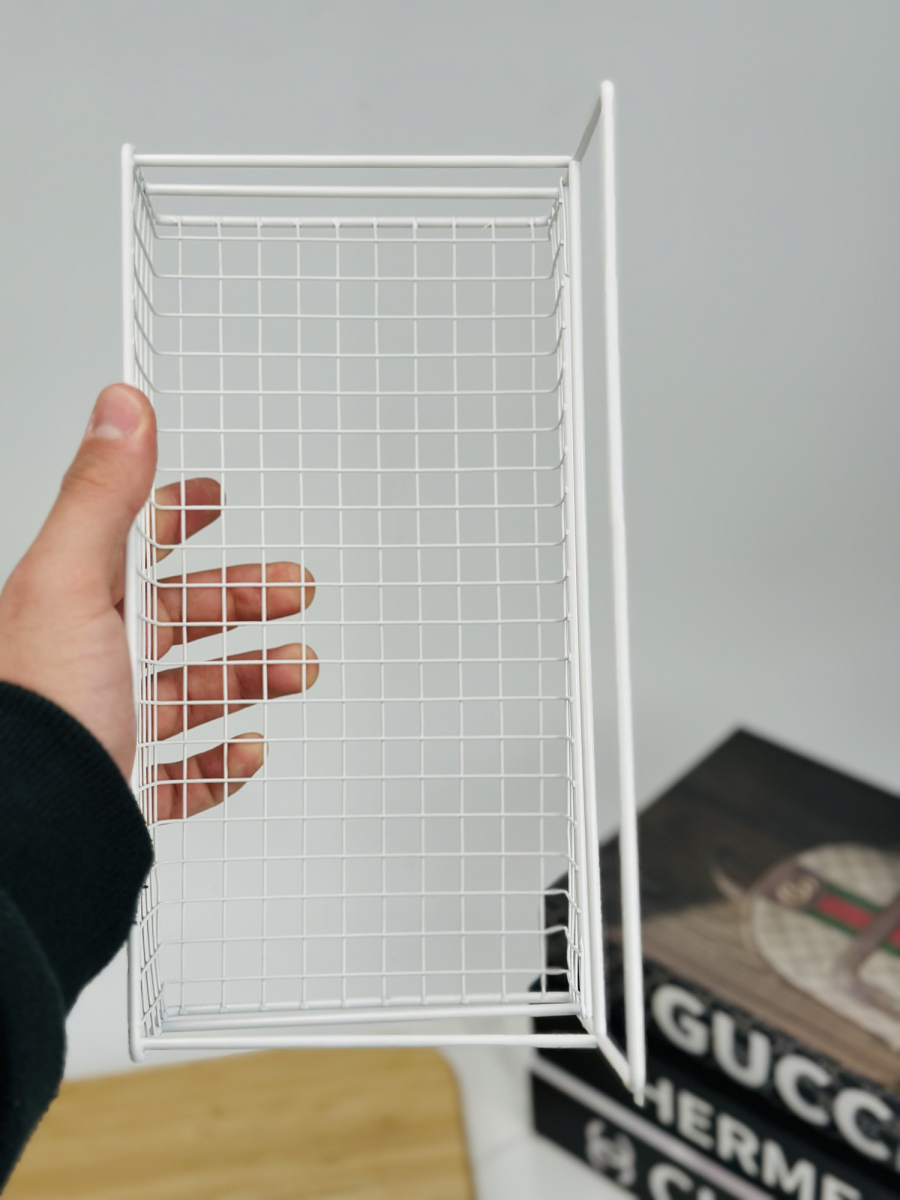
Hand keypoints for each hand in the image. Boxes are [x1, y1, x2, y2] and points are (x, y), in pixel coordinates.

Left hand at [0, 384, 316, 817]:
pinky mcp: (126, 781)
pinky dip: (225, 761)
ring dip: (254, 677)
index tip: (216, 496)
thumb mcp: (69, 585)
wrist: (28, 828)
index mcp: (75, 601)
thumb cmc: (38, 712)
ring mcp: (110, 721)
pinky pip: (188, 769)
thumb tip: (122, 407)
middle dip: (246, 599)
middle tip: (298, 589)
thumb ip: (102, 496)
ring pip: (197, 690)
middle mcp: (89, 657)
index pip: (133, 544)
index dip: (177, 515)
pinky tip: (248, 750)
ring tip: (297, 672)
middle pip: (182, 616)